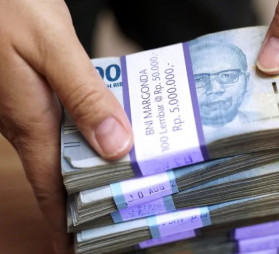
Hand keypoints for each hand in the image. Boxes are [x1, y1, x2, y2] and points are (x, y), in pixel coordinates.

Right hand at [0, 0, 132, 252]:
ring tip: (133, 180)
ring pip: (69, 151)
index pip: (51, 190)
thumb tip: (116, 146)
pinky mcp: (37, 96)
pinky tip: (118, 134)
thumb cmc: (9, 8)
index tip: (78, 252)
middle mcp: (29, 123)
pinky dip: (94, 136)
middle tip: (125, 215)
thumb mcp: (52, 48)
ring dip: (97, 168)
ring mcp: (30, 110)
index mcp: (31, 122)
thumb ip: (85, 95)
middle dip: (91, 200)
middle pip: (65, 175)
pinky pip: (69, 126)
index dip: (65, 226)